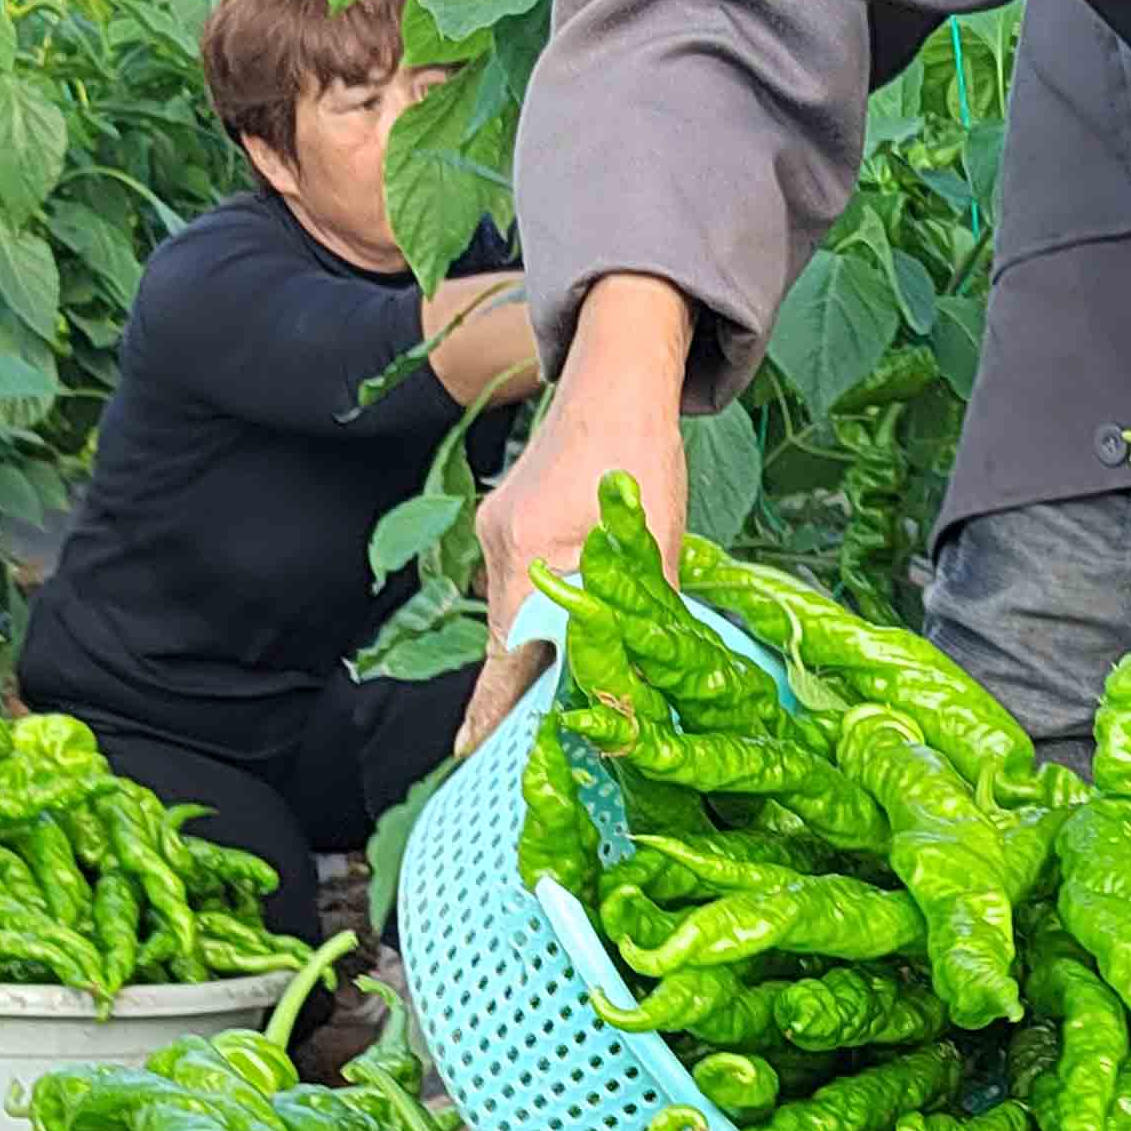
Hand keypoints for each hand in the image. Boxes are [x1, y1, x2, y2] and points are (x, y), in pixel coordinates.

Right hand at [457, 276, 695, 757]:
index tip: (476, 760)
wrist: (618, 370)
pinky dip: (542, 619)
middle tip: (498, 759)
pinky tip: (564, 640)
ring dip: (535, 658)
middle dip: (507, 701)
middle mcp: (501, 548)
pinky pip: (522, 585)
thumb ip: (637, 624)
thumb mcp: (653, 547)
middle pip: (503, 644)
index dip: (493, 715)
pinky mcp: (513, 520)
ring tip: (546, 711)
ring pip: (515, 616)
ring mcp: (501, 531)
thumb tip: (630, 704)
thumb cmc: (641, 450)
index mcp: (528, 556)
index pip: (506, 659)